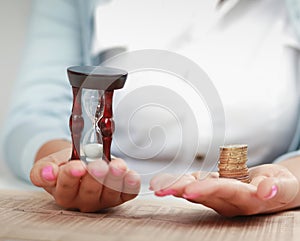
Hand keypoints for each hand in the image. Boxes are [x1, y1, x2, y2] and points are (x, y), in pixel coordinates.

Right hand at [30, 147, 139, 211]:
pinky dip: (131, 185)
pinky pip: (127, 193)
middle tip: (99, 166)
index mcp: (64, 192)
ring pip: (110, 192)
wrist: (81, 161)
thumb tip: (47, 173)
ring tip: (117, 166)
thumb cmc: (65, 164)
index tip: (77, 165)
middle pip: (90, 192)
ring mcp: (103, 199)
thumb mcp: (51, 163)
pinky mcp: (119, 196)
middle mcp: (83, 200)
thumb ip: (43, 169)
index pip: (66, 187)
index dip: (71, 177)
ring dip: (115, 179)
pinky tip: (132, 176)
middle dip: (95, 178)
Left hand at [149, 164, 298, 216]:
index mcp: (246, 199)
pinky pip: (192, 183)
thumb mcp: (284, 186)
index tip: (189, 190)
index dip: (208, 190)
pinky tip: (162, 181)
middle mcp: (228, 201)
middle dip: (181, 189)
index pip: (225, 192)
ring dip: (174, 187)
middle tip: (161, 189)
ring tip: (156, 185)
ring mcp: (218, 195)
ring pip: (194, 190)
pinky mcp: (212, 186)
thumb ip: (277, 188)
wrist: (273, 188)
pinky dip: (177, 181)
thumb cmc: (280, 186)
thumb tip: (265, 191)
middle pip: (203, 193)